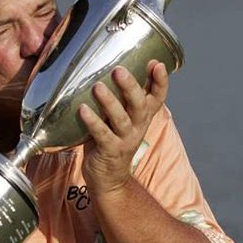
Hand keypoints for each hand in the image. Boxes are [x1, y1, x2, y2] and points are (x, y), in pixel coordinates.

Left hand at [79, 60, 167, 195]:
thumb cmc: (111, 141)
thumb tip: (106, 68)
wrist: (109, 179)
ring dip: (109, 102)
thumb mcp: (119, 119)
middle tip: (118, 70)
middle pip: (139, 104)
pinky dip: (93, 121)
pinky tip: (82, 110)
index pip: (157, 98)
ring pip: (121, 119)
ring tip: (97, 87)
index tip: (156, 63)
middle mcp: (137, 127)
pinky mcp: (110, 151)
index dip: (160, 81)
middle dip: (130, 86)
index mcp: (142, 117)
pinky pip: (102, 135)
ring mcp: (125, 140)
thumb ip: (118, 100)